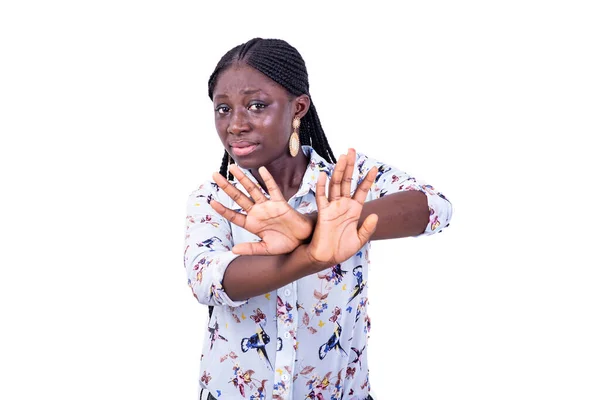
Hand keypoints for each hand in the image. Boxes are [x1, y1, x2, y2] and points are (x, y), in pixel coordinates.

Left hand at [210, 164, 313, 255]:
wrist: (302, 240)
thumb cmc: (285, 244)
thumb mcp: (266, 249)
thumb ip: (251, 249)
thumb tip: (233, 250)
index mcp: (252, 224)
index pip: (234, 215)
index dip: (223, 209)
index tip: (211, 202)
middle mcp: (257, 212)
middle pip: (239, 197)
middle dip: (227, 186)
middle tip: (214, 175)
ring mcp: (268, 206)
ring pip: (253, 189)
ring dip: (243, 178)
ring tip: (232, 167)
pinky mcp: (280, 202)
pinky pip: (273, 189)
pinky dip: (268, 179)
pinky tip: (261, 169)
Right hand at [306, 149, 378, 266]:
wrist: (327, 259)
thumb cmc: (341, 250)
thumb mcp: (360, 240)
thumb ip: (367, 228)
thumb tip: (375, 216)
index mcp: (354, 210)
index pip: (361, 190)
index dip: (367, 179)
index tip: (374, 168)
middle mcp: (343, 205)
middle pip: (347, 181)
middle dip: (350, 166)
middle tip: (352, 150)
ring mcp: (332, 207)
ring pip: (335, 184)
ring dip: (339, 170)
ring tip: (343, 156)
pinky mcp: (323, 212)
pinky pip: (321, 197)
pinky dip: (322, 186)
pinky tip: (324, 174)